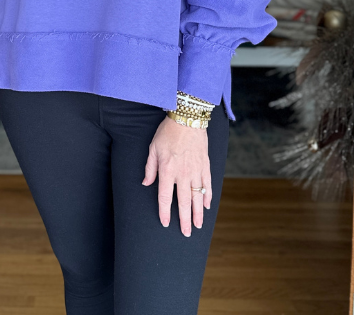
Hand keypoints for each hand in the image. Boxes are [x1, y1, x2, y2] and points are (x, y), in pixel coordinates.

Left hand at [142, 115, 211, 235]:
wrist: (187, 119)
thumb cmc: (167, 133)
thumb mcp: (153, 148)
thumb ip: (150, 168)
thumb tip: (145, 183)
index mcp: (167, 171)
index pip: (165, 197)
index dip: (164, 212)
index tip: (166, 223)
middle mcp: (182, 174)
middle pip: (183, 202)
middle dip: (184, 220)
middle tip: (187, 233)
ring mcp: (196, 171)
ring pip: (197, 197)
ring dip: (198, 213)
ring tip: (198, 225)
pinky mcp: (205, 166)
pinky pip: (208, 185)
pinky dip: (208, 196)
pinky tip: (207, 206)